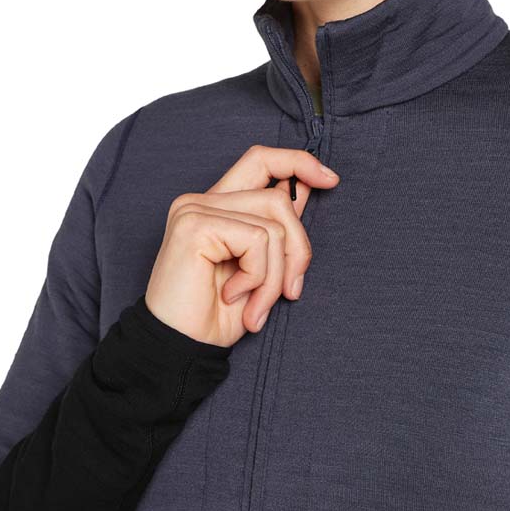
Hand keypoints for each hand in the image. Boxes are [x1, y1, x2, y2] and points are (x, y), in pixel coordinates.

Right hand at [144, 144, 339, 346]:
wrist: (180, 351)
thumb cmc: (215, 316)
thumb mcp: (260, 268)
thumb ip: (276, 229)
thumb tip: (308, 188)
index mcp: (217, 205)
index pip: (260, 159)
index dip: (298, 162)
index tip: (330, 180)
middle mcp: (202, 200)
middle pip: (278, 198)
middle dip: (297, 249)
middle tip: (291, 292)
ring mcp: (196, 209)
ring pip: (272, 225)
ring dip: (275, 276)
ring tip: (257, 307)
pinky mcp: (195, 225)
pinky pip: (257, 240)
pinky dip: (258, 277)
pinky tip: (232, 296)